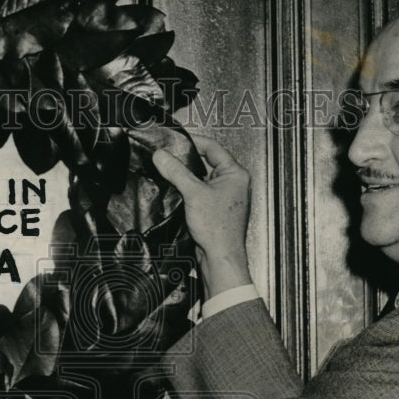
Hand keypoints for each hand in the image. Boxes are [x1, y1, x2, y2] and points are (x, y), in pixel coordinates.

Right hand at [153, 135, 251, 297]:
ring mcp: (226, 197)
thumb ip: (176, 171)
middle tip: (171, 157)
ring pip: (203, 178)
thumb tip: (162, 156)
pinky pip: (201, 192)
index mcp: (236, 174)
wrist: (220, 257)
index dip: (193, 142)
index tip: (176, 141)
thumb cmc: (219, 230)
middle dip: (187, 161)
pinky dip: (190, 191)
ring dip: (188, 178)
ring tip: (174, 176)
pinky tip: (180, 194)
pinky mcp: (216, 209)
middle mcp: (234, 183)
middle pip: (207, 162)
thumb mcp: (193, 193)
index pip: (213, 148)